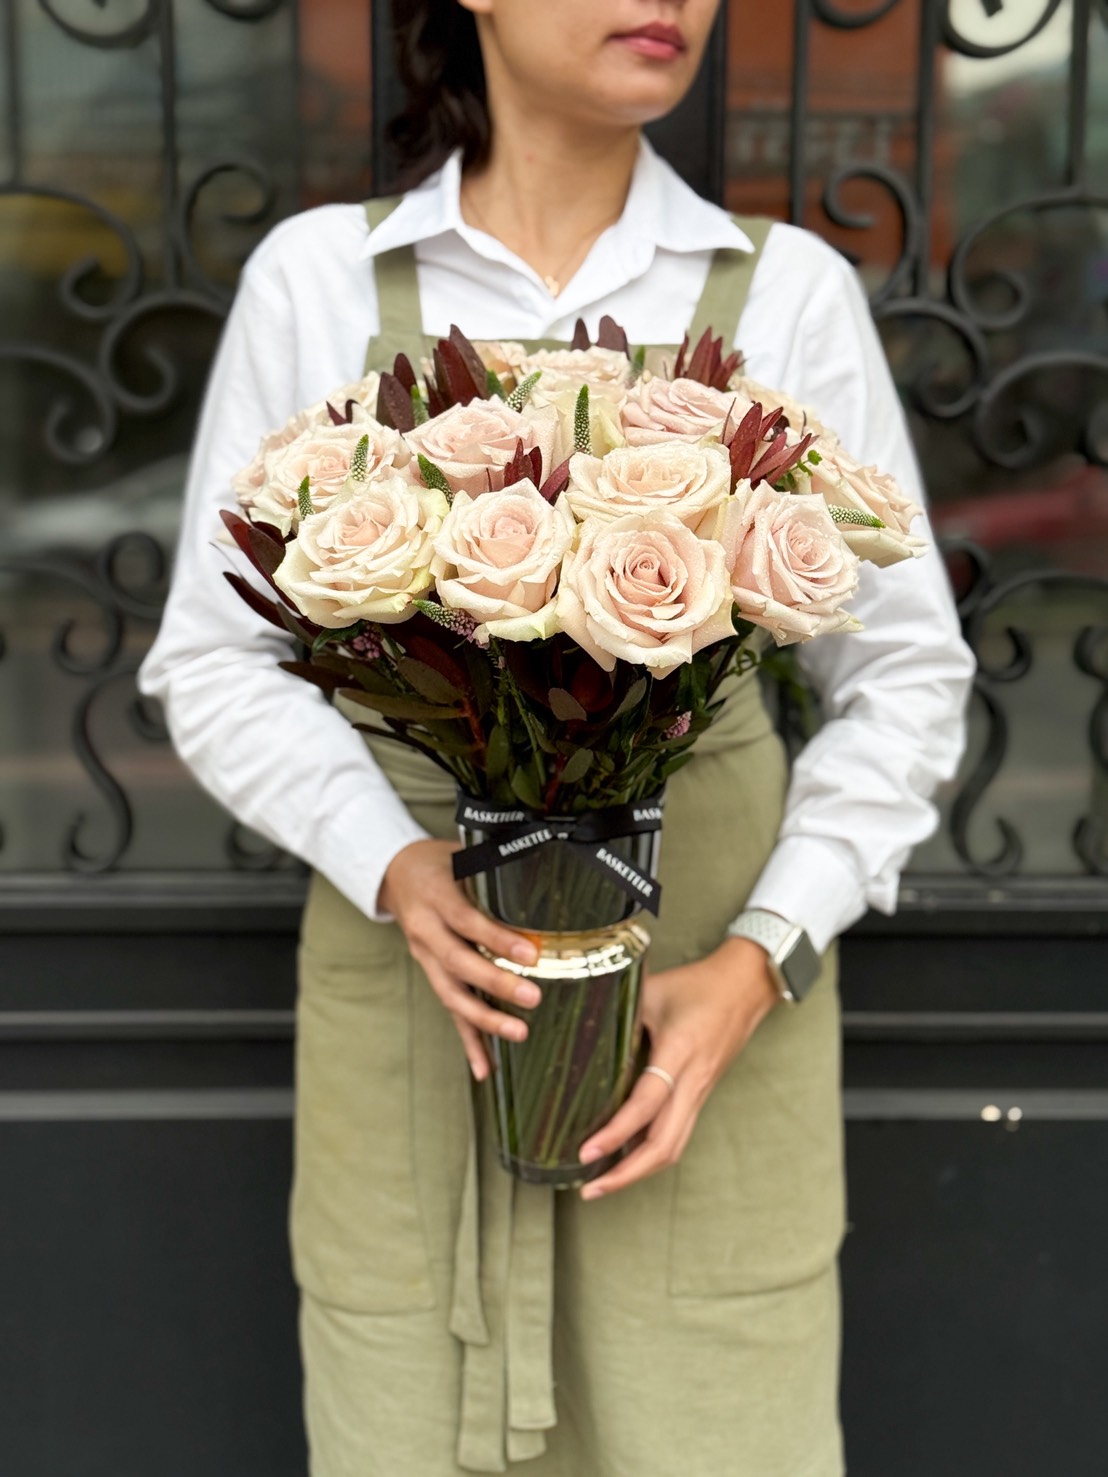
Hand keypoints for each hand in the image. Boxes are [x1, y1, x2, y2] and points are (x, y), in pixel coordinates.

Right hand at [379, 839, 539, 1079]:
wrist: (396, 872)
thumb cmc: (439, 861)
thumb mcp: (462, 854)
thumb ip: (495, 870)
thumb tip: (550, 872)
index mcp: (435, 896)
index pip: (466, 920)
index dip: (496, 939)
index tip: (530, 954)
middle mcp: (425, 931)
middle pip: (458, 963)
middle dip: (495, 984)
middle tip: (533, 998)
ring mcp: (425, 957)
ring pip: (452, 993)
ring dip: (484, 1019)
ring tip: (518, 1034)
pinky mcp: (432, 974)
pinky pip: (450, 1011)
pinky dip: (468, 1041)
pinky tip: (485, 1068)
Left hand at [576, 936, 780, 1198]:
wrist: (745, 986)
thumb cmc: (696, 985)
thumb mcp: (651, 990)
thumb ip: (618, 1014)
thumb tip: (575, 1034)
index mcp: (679, 1053)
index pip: (646, 1104)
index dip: (616, 1132)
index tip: (587, 1151)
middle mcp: (692, 1081)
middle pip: (664, 1144)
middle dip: (626, 1173)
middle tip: (590, 1188)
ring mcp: (700, 1092)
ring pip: (674, 1146)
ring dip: (639, 1171)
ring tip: (603, 1184)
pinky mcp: (702, 1094)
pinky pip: (678, 1134)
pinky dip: (652, 1153)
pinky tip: (627, 1158)